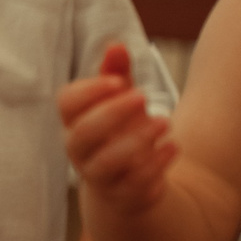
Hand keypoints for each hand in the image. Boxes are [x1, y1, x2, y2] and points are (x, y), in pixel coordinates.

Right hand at [59, 43, 175, 214]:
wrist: (127, 183)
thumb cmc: (119, 132)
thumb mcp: (119, 100)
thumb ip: (116, 73)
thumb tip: (116, 45)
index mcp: (74, 120)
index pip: (67, 103)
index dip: (89, 91)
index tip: (119, 82)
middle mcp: (79, 149)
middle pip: (83, 132)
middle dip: (113, 113)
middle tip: (145, 97)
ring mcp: (98, 175)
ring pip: (107, 162)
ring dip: (137, 140)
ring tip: (166, 122)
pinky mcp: (121, 195)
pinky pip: (133, 184)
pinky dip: (155, 165)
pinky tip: (172, 148)